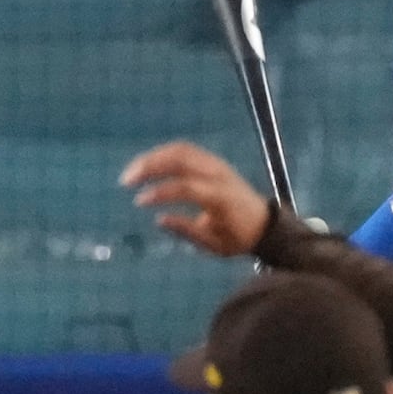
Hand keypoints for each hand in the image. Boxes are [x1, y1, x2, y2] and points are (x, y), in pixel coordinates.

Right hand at [124, 141, 274, 254]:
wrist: (266, 224)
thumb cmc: (239, 238)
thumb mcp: (214, 244)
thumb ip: (187, 231)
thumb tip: (159, 219)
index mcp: (221, 197)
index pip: (186, 187)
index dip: (160, 192)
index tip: (139, 202)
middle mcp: (219, 175)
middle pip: (180, 159)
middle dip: (150, 166)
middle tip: (126, 180)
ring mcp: (217, 164)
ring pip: (180, 149)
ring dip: (153, 156)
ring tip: (133, 172)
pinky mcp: (213, 161)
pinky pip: (186, 150)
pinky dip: (164, 154)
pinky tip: (148, 166)